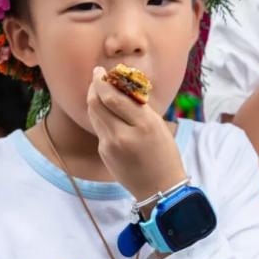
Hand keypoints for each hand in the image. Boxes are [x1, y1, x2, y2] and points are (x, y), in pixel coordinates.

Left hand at [87, 67, 186, 202]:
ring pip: (94, 115)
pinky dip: (100, 116)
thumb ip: (139, 107)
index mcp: (144, 124)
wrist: (159, 187)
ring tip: (99, 91)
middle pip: (97, 104)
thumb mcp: (158, 126)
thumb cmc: (164, 153)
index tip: (100, 71)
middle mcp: (124, 134)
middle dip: (94, 87)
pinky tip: (106, 112)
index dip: (102, 81)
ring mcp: (111, 145)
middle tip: (96, 77)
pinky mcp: (104, 153)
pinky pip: (99, 128)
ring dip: (94, 100)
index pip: (113, 97)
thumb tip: (120, 86)